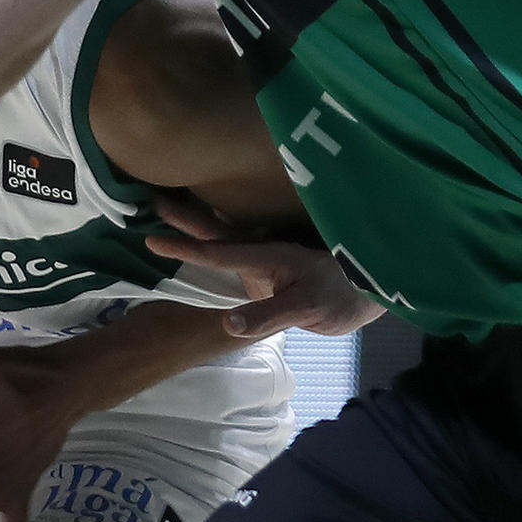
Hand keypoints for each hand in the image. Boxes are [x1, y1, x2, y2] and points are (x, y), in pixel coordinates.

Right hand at [146, 194, 383, 340]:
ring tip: (165, 208)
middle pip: (217, 231)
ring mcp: (265, 257)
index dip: (186, 247)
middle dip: (184, 217)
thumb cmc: (342, 298)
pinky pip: (235, 247)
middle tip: (150, 198)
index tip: (152, 239)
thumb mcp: (307, 307)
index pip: (219, 251)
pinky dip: (213, 237)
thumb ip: (268, 314)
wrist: (372, 293)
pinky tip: (202, 234)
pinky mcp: (270, 266)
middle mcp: (263, 250)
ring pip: (225, 233)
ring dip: (197, 222)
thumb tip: (227, 323)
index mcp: (269, 254)